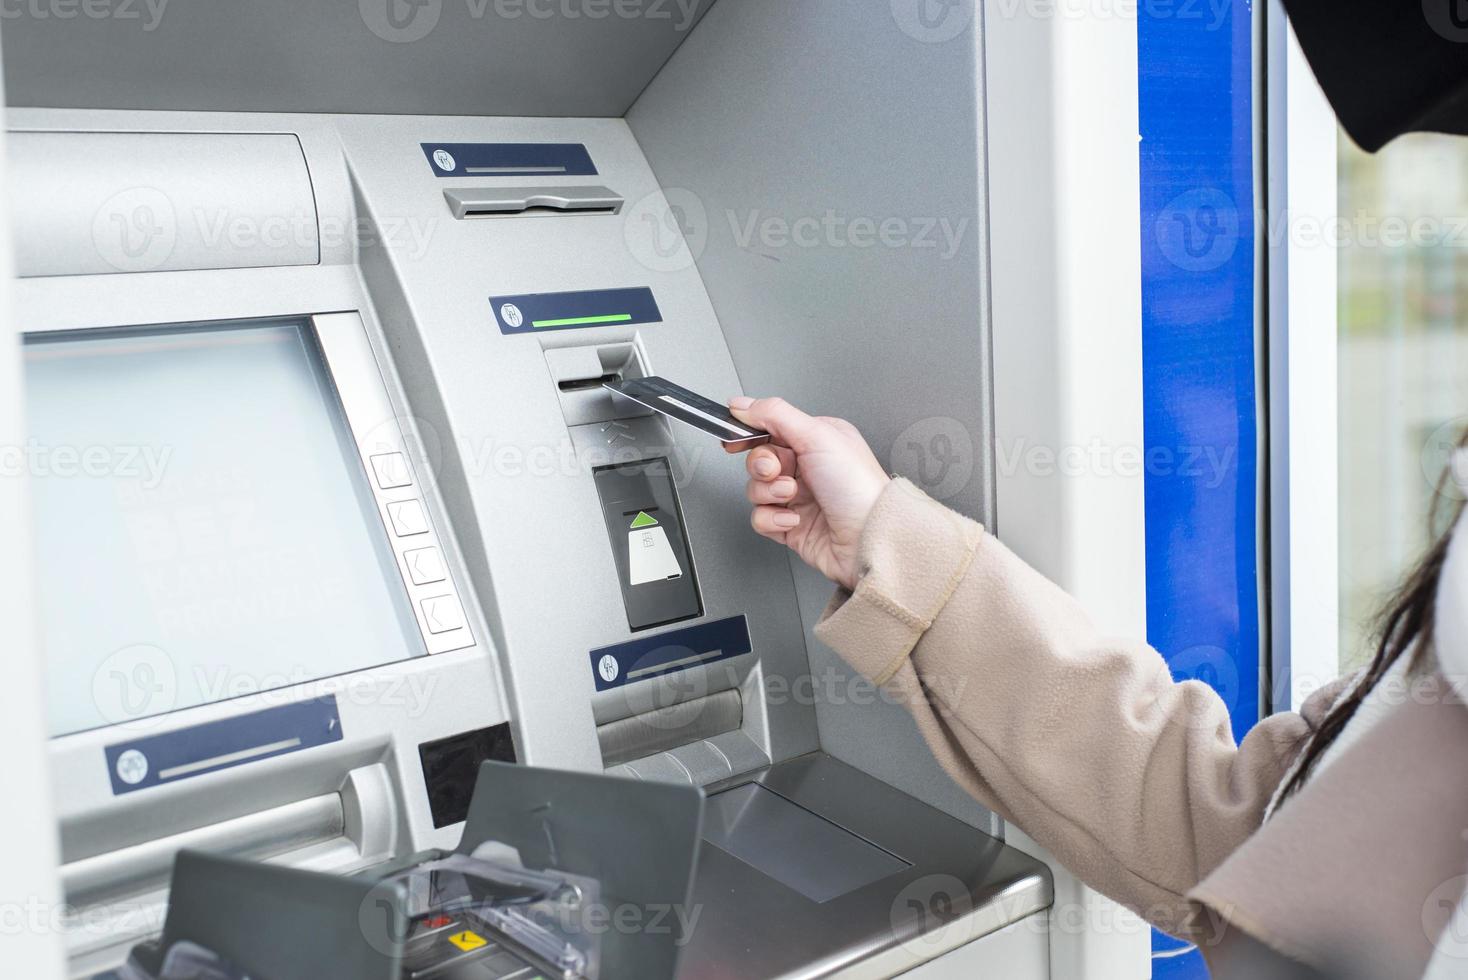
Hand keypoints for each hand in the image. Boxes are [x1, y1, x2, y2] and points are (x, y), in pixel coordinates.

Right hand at [728, 396, 889, 590]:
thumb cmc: (858, 488)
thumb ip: (775, 414)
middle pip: (759, 460)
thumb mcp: (817, 435)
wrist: (870, 539)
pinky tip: (794, 519)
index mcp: (817, 440)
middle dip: (763, 466)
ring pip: (755, 490)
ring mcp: (799, 498)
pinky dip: (773, 520)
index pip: (771, 429)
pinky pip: (761, 519)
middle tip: (778, 471)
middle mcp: (808, 467)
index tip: (736, 439)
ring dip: (769, 493)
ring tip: (793, 497)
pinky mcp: (791, 526)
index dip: (751, 434)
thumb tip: (743, 404)